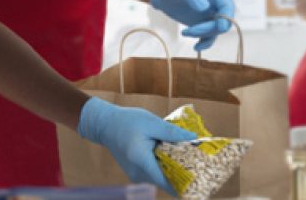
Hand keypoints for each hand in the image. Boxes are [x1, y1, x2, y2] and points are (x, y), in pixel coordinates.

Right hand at [77, 97, 195, 194]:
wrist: (105, 124)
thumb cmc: (127, 121)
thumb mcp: (151, 122)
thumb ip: (172, 132)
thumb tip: (194, 138)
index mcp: (142, 162)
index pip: (168, 184)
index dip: (186, 185)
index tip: (201, 181)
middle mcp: (139, 174)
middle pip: (167, 182)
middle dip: (184, 175)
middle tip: (200, 164)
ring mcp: (137, 175)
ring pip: (162, 178)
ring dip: (174, 170)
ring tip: (189, 157)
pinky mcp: (137, 173)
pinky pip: (155, 173)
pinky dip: (165, 167)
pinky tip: (173, 155)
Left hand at [147, 0, 235, 50]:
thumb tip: (204, 7)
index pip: (228, 6)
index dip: (226, 18)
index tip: (219, 27)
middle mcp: (219, 5)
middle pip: (223, 22)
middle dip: (208, 29)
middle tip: (188, 31)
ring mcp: (213, 16)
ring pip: (215, 31)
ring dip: (201, 35)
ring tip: (184, 32)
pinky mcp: (205, 25)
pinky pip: (209, 37)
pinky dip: (204, 43)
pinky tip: (196, 47)